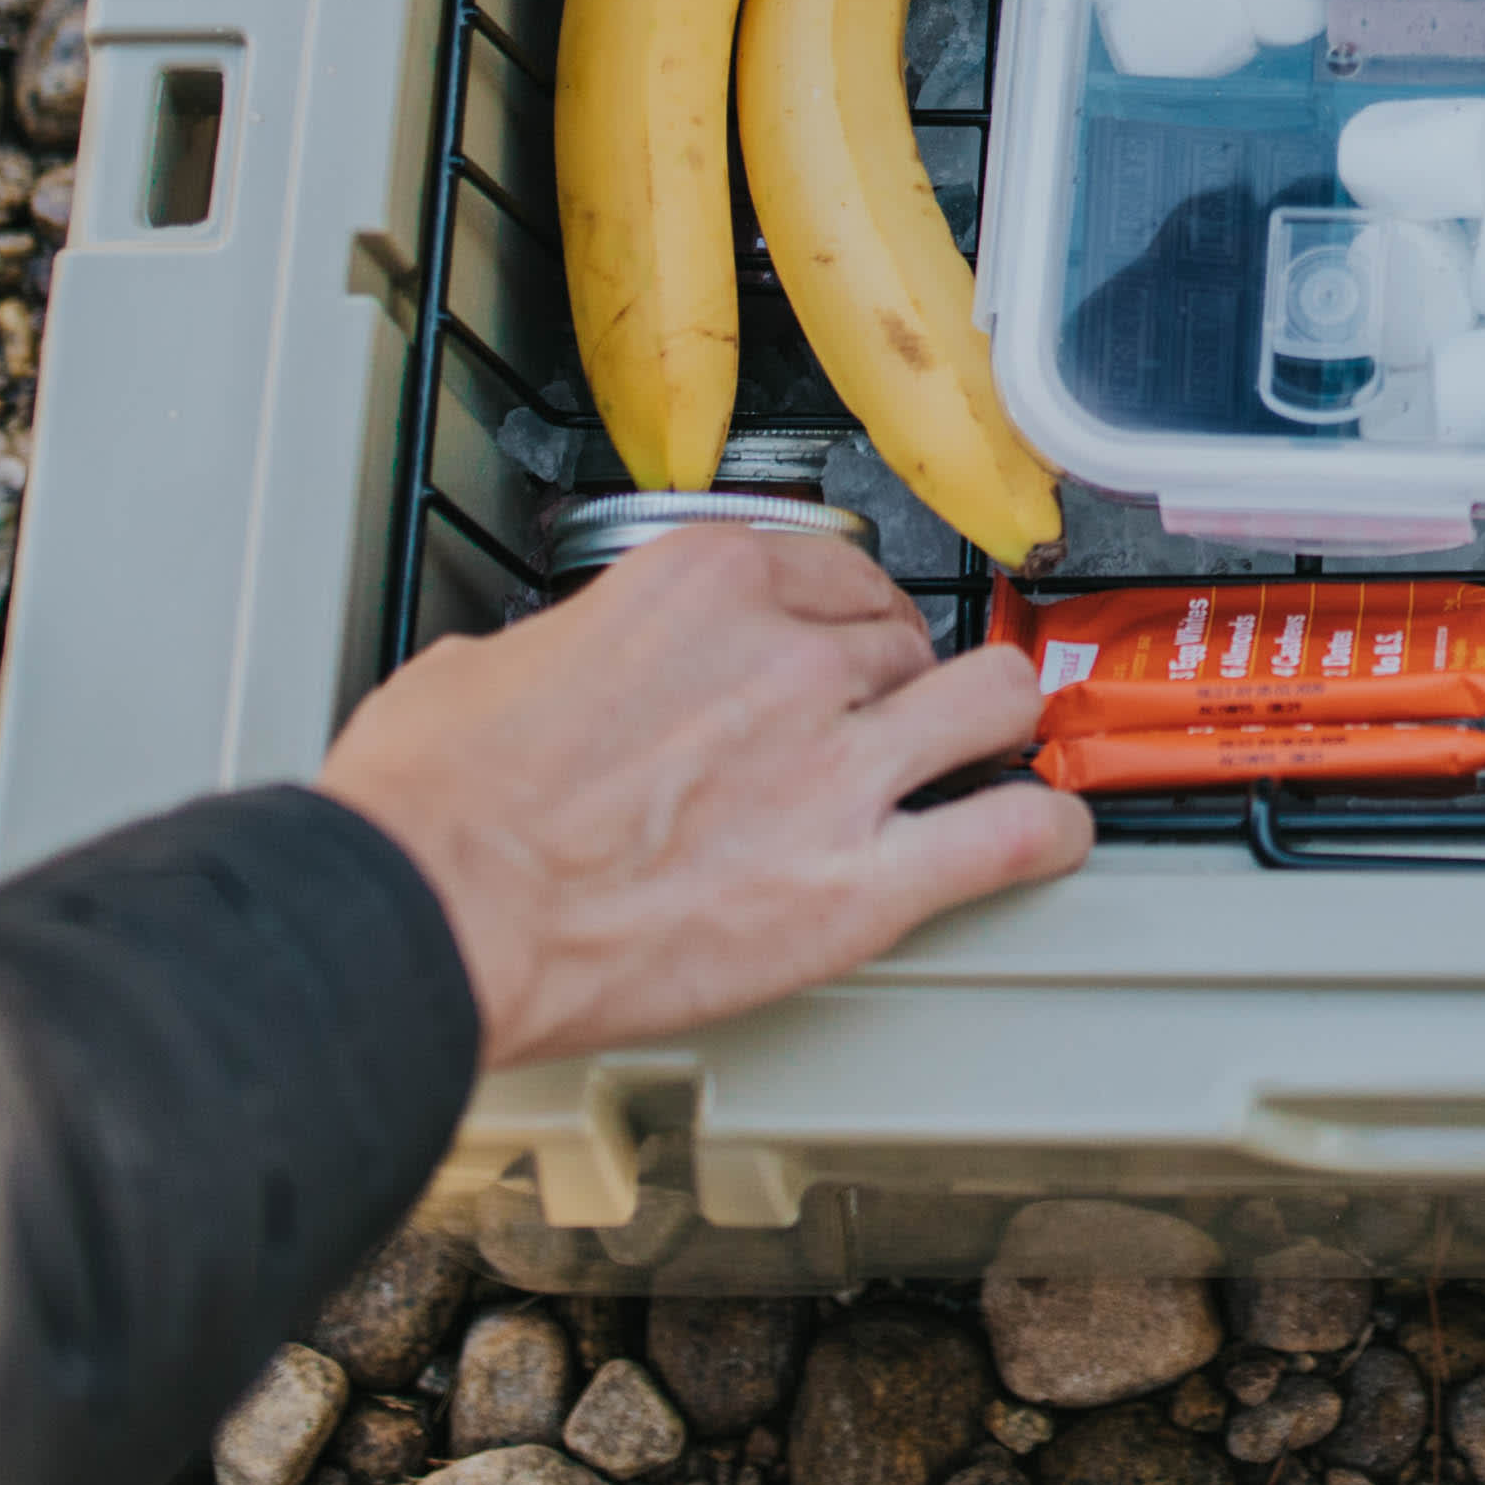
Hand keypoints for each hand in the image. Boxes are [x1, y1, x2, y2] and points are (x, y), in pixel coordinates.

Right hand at [315, 524, 1086, 1068]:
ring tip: (989, 757)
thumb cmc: (437, 809)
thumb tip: (562, 675)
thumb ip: (566, 649)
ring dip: (991, 730)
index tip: (835, 645)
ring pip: (991, 703)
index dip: (839, 618)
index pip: (828, 570)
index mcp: (700, 586)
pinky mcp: (855, 884)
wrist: (434, 915)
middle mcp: (788, 658)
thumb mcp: (487, 665)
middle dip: (899, 681)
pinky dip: (1045, 835)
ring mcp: (835, 767)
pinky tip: (1051, 837)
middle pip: (907, 639)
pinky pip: (1007, 837)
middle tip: (883, 723)